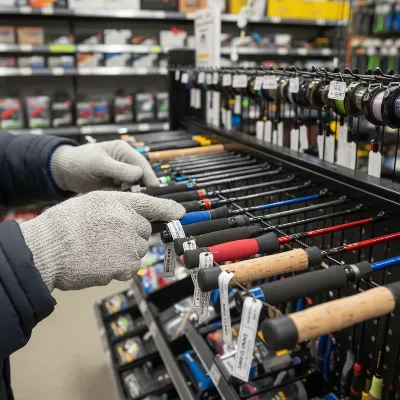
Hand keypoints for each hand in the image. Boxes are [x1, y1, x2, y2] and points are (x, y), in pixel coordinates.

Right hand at [20, 192, 184, 290]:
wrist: (48, 248)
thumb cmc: (63, 225)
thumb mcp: (91, 203)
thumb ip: (116, 208)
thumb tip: (132, 219)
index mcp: (120, 202)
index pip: (150, 203)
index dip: (167, 208)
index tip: (180, 212)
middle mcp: (129, 221)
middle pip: (144, 232)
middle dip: (132, 236)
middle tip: (107, 238)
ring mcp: (129, 244)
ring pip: (137, 251)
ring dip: (124, 254)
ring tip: (98, 251)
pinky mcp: (125, 266)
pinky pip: (129, 268)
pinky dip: (118, 269)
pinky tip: (98, 263)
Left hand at [50, 140, 158, 192]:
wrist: (63, 172)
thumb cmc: (79, 161)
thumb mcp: (98, 163)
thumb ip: (119, 169)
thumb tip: (138, 175)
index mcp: (124, 152)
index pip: (142, 165)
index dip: (148, 178)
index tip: (153, 191)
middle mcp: (126, 164)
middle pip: (142, 178)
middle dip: (141, 188)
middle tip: (138, 199)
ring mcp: (122, 177)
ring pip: (135, 188)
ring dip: (133, 195)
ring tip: (127, 201)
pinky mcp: (116, 188)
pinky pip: (126, 195)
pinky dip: (125, 199)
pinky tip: (121, 203)